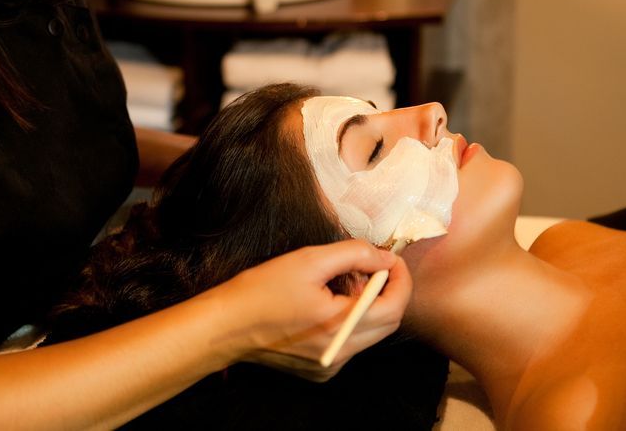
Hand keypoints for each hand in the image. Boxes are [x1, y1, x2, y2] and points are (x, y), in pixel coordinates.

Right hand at [215, 239, 411, 381]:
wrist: (225, 327)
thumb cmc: (262, 290)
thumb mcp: (308, 260)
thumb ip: (354, 254)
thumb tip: (385, 259)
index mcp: (339, 326)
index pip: (394, 306)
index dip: (400, 278)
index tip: (391, 258)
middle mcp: (339, 353)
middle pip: (387, 323)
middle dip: (386, 291)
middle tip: (368, 267)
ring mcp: (330, 366)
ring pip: (370, 333)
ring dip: (368, 305)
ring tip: (342, 283)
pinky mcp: (320, 370)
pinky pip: (350, 343)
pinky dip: (351, 321)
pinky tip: (327, 304)